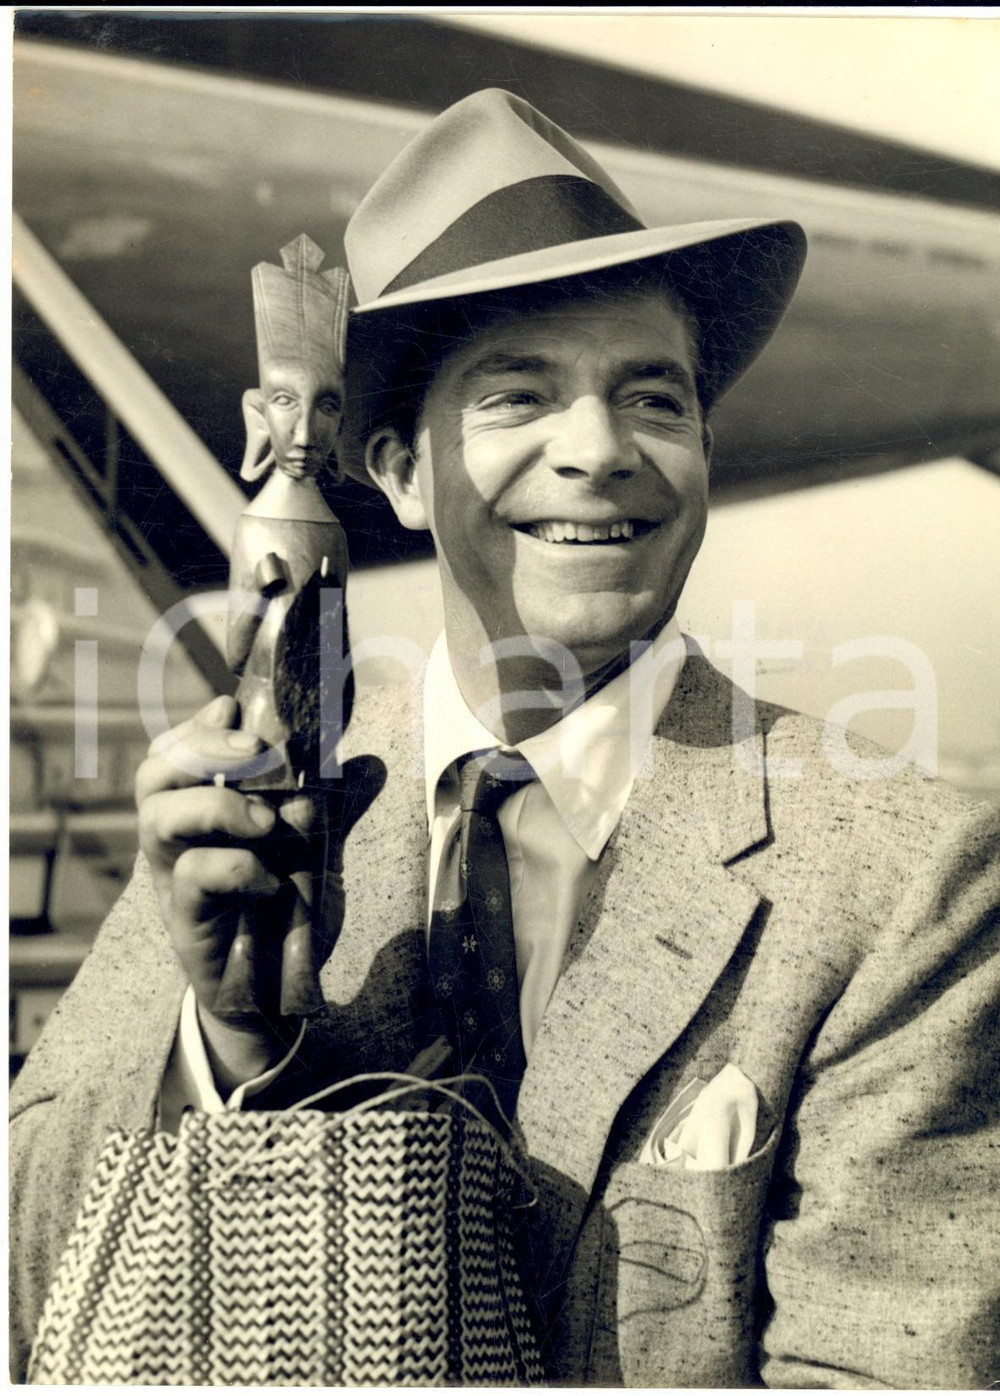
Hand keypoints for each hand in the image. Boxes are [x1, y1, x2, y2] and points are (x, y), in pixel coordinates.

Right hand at [136, 695, 316, 1090]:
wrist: (280, 991)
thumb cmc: (287, 912)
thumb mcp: (316, 851)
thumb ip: (333, 808)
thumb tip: (368, 763)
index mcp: (201, 810)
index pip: (177, 750)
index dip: (200, 724)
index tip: (234, 707)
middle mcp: (178, 838)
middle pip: (154, 772)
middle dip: (202, 747)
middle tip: (257, 752)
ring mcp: (174, 876)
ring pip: (158, 814)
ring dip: (216, 802)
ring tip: (266, 821)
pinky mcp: (185, 917)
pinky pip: (195, 872)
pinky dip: (239, 866)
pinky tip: (271, 881)